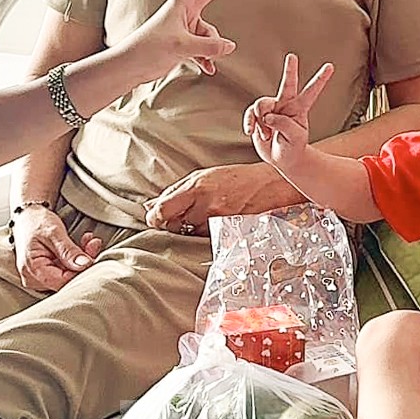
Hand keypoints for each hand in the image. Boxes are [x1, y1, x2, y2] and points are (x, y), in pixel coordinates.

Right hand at [12, 206, 103, 292]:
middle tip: (93, 244)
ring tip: (89, 242)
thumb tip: (85, 265)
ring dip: (81, 259)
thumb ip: (68, 250)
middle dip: (83, 263)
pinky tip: (83, 245)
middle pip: (66, 280)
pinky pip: (66, 271)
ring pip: (68, 275)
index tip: (92, 255)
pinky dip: (76, 259)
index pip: (62, 282)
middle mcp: (33, 279)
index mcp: (32, 270)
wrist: (27, 216)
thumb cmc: (35, 222)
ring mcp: (40, 278)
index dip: (80, 271)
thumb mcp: (53, 232)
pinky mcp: (47, 274)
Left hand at [128, 0, 236, 81]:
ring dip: (210, 47)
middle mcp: (184, 11)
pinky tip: (207, 69)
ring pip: (209, 32)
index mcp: (181, 2)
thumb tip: (229, 46)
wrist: (131, 65)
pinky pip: (203, 48)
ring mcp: (184, 27)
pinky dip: (206, 58)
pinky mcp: (182, 42)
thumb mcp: (182, 46)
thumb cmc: (150, 48)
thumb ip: (209, 46)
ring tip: (206, 61)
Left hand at [143, 163, 302, 235]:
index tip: (155, 219)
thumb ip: (175, 192)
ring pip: (189, 236)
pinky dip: (205, 236)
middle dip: (174, 223)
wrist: (269, 186)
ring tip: (207, 215)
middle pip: (173, 227)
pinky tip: (216, 223)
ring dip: (191, 229)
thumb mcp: (203, 176)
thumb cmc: (235, 178)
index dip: (154, 218)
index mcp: (196, 188)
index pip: (161, 212)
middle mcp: (206, 207)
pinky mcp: (228, 235)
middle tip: (185, 215)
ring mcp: (218, 223)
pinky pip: (205, 241)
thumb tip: (150, 207)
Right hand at [243, 53, 333, 172]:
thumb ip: (283, 124)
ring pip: (262, 105)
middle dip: (290, 70)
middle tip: (292, 56)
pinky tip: (250, 131)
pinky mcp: (259, 115)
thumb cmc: (293, 149)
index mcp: (299, 109)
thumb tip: (267, 115)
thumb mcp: (294, 139)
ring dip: (261, 122)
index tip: (330, 66)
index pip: (311, 92)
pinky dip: (249, 123)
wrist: (282, 159)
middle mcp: (286, 105)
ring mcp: (272, 109)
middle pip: (287, 84)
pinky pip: (250, 113)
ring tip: (266, 135)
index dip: (320, 79)